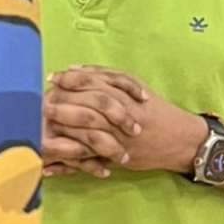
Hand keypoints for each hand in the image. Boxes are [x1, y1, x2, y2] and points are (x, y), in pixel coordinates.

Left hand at [53, 66, 204, 176]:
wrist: (181, 140)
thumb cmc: (153, 109)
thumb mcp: (135, 86)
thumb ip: (106, 76)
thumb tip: (72, 69)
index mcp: (126, 95)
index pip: (95, 83)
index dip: (71, 79)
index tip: (52, 78)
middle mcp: (124, 115)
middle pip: (89, 105)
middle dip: (63, 103)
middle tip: (42, 101)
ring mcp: (120, 136)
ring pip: (89, 130)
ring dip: (64, 127)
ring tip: (45, 124)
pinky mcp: (118, 155)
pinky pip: (93, 154)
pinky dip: (73, 154)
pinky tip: (55, 152)